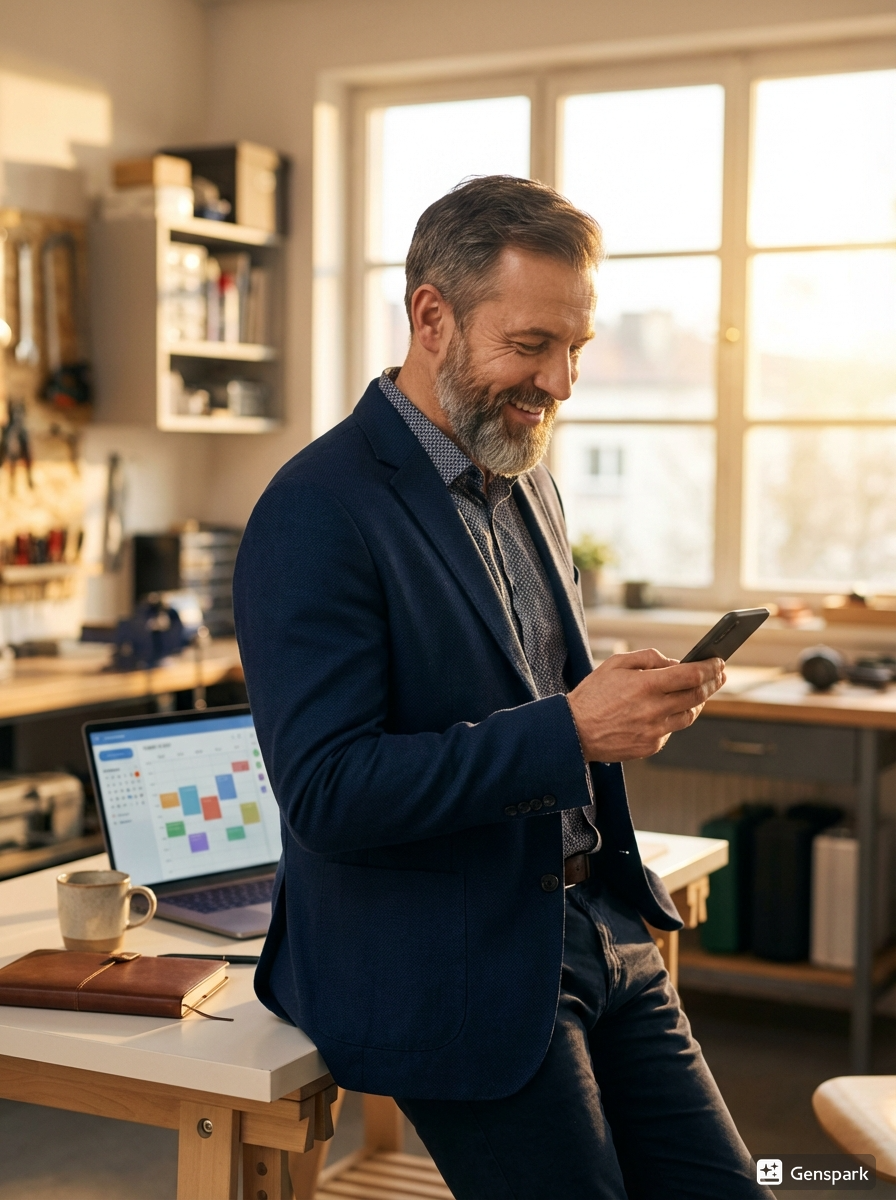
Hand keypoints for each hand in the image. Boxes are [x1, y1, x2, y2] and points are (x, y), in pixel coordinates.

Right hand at [567, 648, 724, 762]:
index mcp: (646, 685)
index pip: (691, 675)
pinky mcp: (650, 746)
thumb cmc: (592, 694)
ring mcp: (654, 730)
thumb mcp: (615, 663)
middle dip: (713, 683)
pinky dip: (674, 718)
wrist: (573, 731)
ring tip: (698, 692)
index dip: (710, 668)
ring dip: (698, 701)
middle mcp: (654, 709)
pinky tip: (668, 710)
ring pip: (690, 715)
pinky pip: (672, 730)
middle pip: (698, 696)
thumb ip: (648, 658)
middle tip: (718, 675)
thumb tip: (674, 663)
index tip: (719, 662)